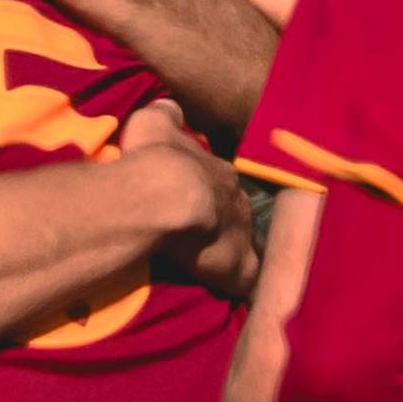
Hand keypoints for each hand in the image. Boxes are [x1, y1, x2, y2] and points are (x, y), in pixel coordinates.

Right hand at [117, 102, 258, 297]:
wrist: (164, 195)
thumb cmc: (154, 158)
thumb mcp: (154, 122)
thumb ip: (165, 116)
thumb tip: (170, 108)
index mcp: (217, 171)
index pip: (219, 179)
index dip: (208, 189)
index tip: (198, 195)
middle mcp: (236, 201)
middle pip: (236, 210)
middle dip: (225, 219)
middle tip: (207, 230)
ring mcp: (241, 234)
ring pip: (246, 242)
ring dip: (236, 250)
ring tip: (222, 262)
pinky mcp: (236, 267)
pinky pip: (248, 280)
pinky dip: (246, 285)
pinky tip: (244, 293)